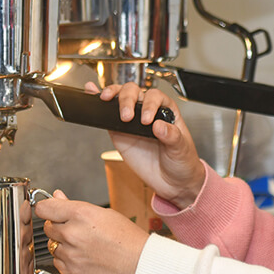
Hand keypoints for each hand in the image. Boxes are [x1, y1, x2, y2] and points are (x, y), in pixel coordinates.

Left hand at [36, 190, 148, 273]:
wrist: (140, 265)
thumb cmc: (128, 239)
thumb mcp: (104, 214)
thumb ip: (75, 206)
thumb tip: (58, 197)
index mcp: (81, 214)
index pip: (44, 208)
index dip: (47, 208)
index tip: (50, 210)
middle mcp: (72, 233)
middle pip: (48, 227)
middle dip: (59, 226)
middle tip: (78, 229)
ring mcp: (70, 254)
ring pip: (52, 245)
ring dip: (63, 244)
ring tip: (85, 245)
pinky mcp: (71, 272)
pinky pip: (58, 262)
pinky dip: (67, 259)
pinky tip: (84, 257)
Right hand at [87, 81, 206, 208]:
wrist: (172, 182)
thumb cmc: (182, 161)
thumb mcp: (181, 149)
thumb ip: (172, 136)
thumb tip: (159, 126)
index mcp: (167, 111)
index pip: (155, 97)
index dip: (149, 104)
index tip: (146, 120)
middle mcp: (149, 111)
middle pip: (135, 92)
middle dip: (128, 100)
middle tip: (127, 117)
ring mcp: (133, 121)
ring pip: (121, 98)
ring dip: (113, 94)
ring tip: (106, 99)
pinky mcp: (119, 133)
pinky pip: (109, 115)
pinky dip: (99, 103)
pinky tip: (91, 91)